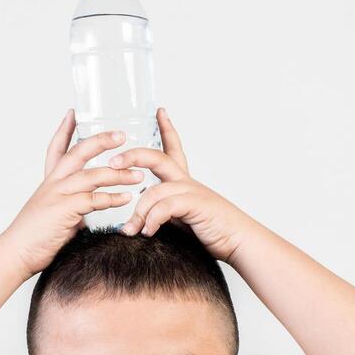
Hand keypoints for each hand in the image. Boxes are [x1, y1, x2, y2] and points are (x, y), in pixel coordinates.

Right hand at [1, 109, 146, 275]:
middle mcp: (53, 183)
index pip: (56, 148)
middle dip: (101, 141)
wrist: (16, 253)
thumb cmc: (35, 238)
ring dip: (118, 174)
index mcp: (50, 182)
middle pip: (79, 152)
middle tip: (122, 136)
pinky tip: (126, 198)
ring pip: (92, 175)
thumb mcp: (53, 215)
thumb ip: (71, 208)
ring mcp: (58, 195)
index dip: (64, 130)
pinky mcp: (64, 210)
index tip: (73, 114)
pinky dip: (112, 197)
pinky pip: (93, 199)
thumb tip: (87, 212)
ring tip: (139, 175)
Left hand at [110, 108, 255, 263]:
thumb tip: (142, 222)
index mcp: (185, 183)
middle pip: (157, 158)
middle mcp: (188, 182)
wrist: (241, 242)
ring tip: (130, 230)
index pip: (174, 149)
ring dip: (138, 212)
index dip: (167, 128)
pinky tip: (148, 231)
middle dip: (133, 156)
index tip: (161, 111)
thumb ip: (164, 215)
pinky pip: (165, 207)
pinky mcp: (196, 205)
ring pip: (154, 191)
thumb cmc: (214, 233)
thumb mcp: (182, 221)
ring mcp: (193, 192)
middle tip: (113, 162)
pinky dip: (152, 219)